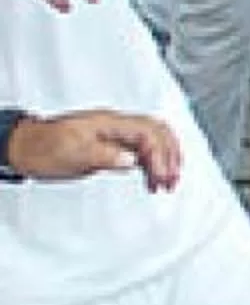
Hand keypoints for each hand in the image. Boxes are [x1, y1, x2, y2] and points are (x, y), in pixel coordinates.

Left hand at [6, 108, 179, 189]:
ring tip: (167, 181)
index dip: (160, 156)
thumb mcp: (72, 154)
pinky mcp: (109, 143)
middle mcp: (114, 124)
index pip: (148, 134)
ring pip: (152, 138)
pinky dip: (152, 161)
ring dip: (165, 158)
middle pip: (158, 131)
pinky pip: (140, 147)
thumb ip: (105, 156)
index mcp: (109, 123)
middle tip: (173, 179)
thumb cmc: (41, 148)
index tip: (162, 178)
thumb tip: (132, 160)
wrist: (22, 147)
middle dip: (171, 155)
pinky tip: (150, 175)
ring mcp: (112, 133)